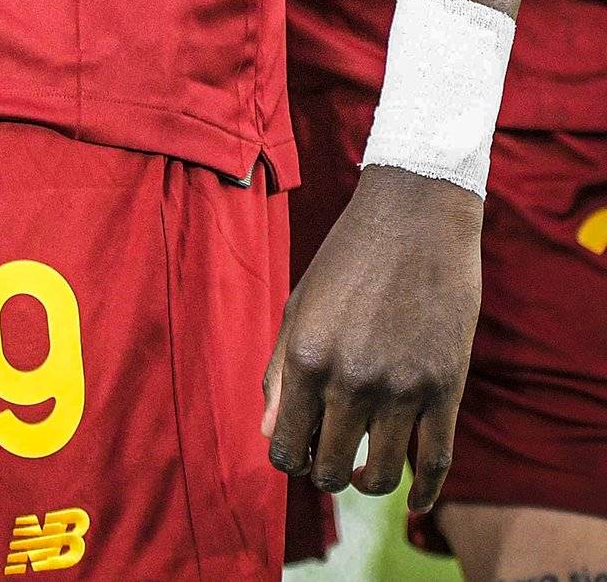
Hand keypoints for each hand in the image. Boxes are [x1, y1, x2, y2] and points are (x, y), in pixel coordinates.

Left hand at [263, 163, 480, 514]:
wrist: (415, 216)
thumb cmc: (349, 257)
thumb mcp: (300, 305)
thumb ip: (281, 372)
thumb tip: (271, 435)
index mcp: (305, 355)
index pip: (287, 446)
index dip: (291, 458)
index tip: (300, 452)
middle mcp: (349, 378)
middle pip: (330, 469)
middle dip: (325, 474)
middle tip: (331, 461)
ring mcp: (401, 387)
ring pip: (381, 476)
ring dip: (368, 483)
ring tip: (364, 472)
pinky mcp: (445, 388)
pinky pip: (434, 463)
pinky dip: (422, 494)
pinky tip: (413, 500)